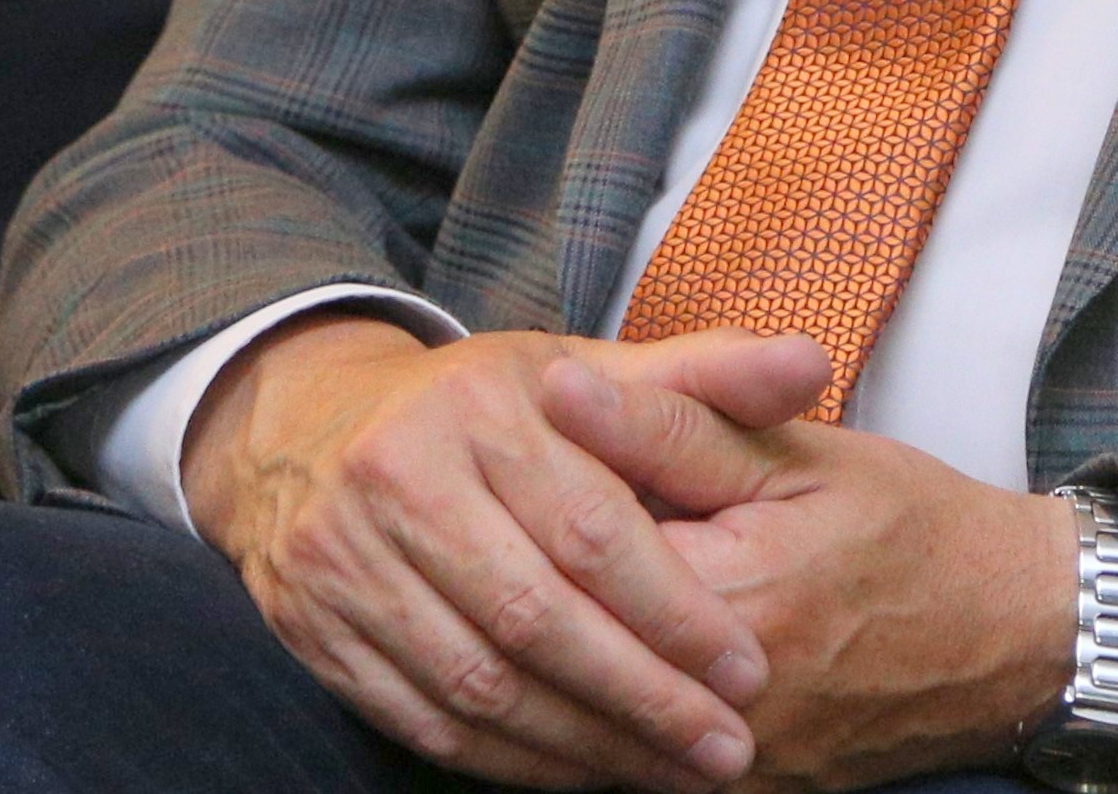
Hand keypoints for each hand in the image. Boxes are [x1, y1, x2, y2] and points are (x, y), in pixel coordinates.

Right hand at [182, 314, 802, 790]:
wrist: (308, 429)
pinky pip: (426, 721)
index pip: (590, 528)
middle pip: (534, 616)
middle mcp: (398, 479)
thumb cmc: (485, 409)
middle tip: (725, 749)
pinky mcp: (316, 631)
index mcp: (476, 409)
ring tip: (669, 771)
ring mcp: (345, 561)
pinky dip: (510, 761)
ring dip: (584, 743)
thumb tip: (809, 363)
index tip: (747, 672)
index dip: (675, 610)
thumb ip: (704, 374)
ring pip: (479, 682)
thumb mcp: (586, 371)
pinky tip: (583, 769)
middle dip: (642, 695)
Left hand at [539, 371, 1077, 793]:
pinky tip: (608, 658)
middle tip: (555, 526)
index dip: (547, 503)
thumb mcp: (797, 453)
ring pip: (594, 719)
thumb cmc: (913, 528)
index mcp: (731, 601)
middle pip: (576, 646)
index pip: (575, 554)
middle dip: (549, 583)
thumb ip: (670, 424)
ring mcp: (735, 771)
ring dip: (566, 657)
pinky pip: (636, 767)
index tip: (550, 465)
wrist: (1013, 633)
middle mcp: (724, 707)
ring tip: (574, 586)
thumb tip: (557, 391)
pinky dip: (610, 713)